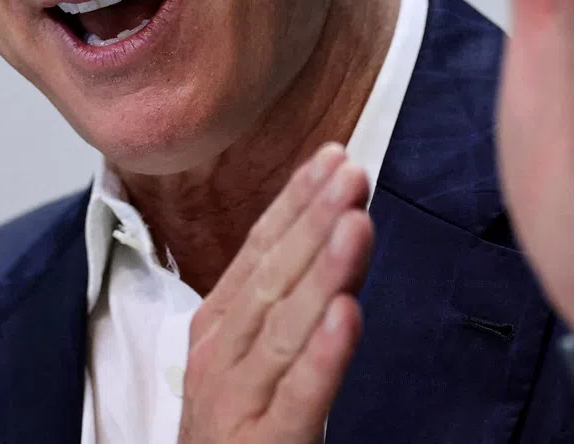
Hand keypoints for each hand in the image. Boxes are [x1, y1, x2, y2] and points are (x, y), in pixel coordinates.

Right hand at [177, 143, 372, 443]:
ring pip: (282, 328)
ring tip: (356, 225)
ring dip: (322, 272)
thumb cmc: (241, 425)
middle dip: (314, 220)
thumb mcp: (249, 355)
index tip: (334, 156)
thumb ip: (281, 300)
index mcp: (217, 325)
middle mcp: (220, 355)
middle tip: (352, 173)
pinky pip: (299, 398)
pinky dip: (322, 355)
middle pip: (271, 278)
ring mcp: (236, 402)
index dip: (296, 201)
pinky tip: (348, 316)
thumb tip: (329, 227)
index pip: (259, 249)